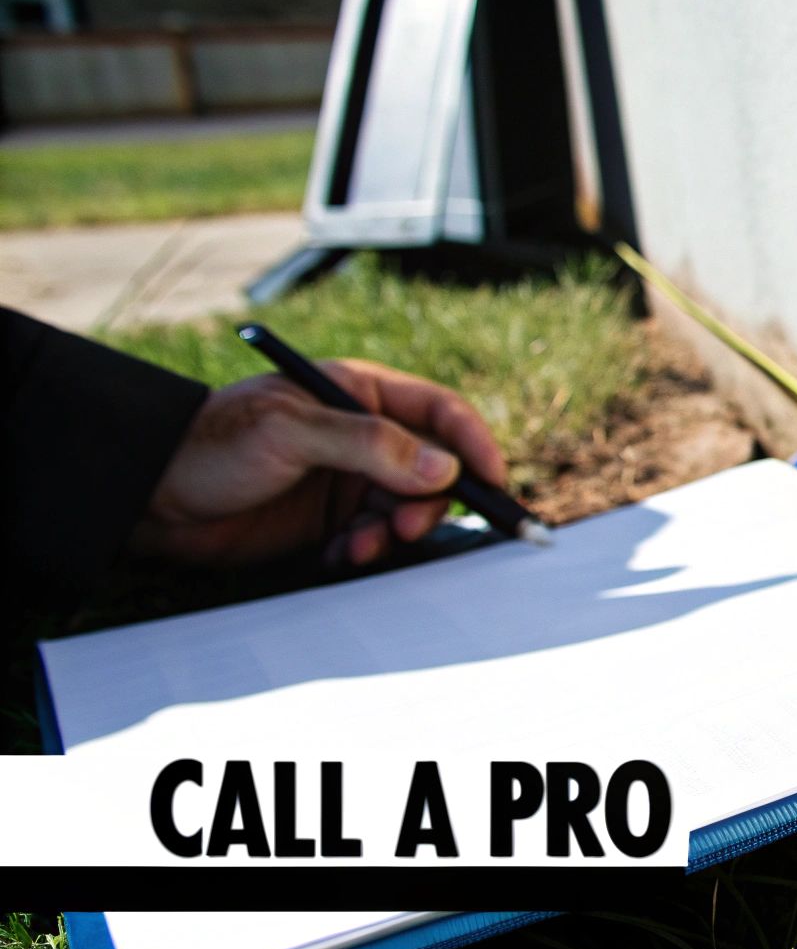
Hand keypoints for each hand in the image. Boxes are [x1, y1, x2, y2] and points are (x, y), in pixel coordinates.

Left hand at [131, 360, 507, 566]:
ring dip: (396, 532)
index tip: (492, 482)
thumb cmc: (213, 445)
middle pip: (435, 467)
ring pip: (408, 507)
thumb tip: (444, 469)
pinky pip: (376, 537)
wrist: (152, 497)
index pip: (439, 411)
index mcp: (359, 392)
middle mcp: (363, 434)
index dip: (472, 444)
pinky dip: (369, 551)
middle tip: (405, 527)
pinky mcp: (331, 519)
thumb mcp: (291, 432)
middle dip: (430, 501)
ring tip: (362, 547)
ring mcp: (348, 478)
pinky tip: (339, 556)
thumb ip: (371, 446)